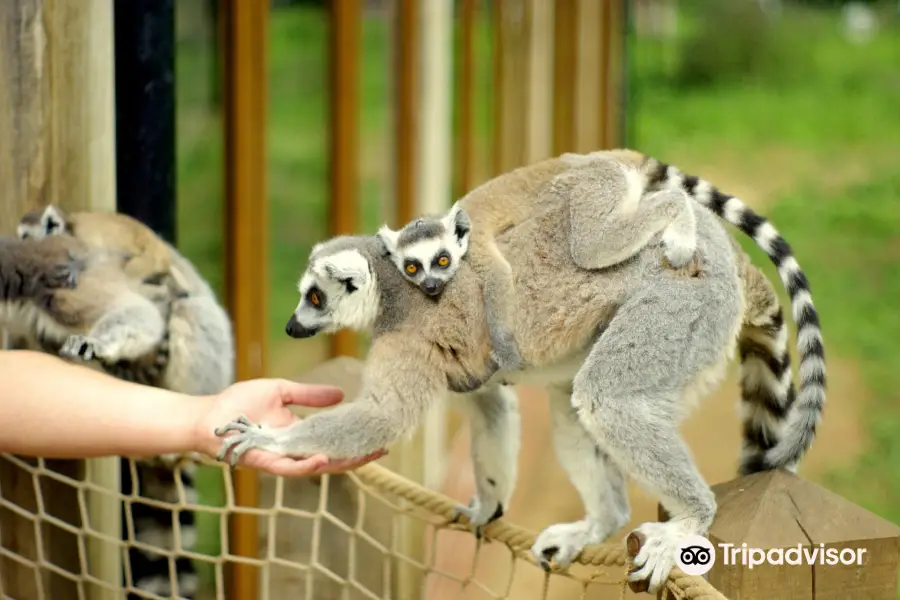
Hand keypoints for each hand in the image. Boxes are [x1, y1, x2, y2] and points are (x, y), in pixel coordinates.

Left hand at [193, 378, 386, 476]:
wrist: (208, 415)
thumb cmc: (238, 403)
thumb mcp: (281, 391)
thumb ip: (309, 395)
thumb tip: (340, 393)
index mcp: (299, 433)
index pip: (333, 439)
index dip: (355, 438)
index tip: (378, 432)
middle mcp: (295, 449)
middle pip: (333, 457)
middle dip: (358, 455)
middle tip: (382, 448)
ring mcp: (282, 458)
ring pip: (317, 467)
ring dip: (340, 463)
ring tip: (363, 456)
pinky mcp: (267, 463)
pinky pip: (291, 469)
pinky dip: (308, 466)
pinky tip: (324, 459)